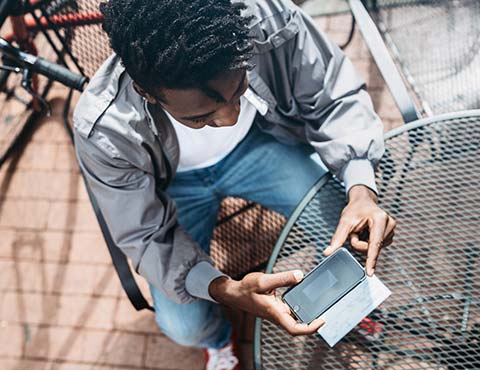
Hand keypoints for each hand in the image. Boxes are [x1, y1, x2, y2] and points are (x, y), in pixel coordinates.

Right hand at [209, 271, 323, 335]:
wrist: (234, 293)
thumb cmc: (246, 288)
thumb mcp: (263, 280)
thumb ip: (282, 278)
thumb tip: (300, 275)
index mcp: (275, 313)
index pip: (295, 329)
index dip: (310, 328)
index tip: (322, 321)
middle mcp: (278, 315)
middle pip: (299, 325)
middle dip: (313, 321)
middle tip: (327, 310)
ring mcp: (277, 312)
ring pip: (296, 318)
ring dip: (308, 314)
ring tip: (321, 304)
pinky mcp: (276, 307)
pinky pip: (291, 310)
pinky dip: (300, 306)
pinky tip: (306, 296)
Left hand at [324, 185, 395, 275]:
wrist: (363, 202)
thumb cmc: (355, 209)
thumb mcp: (344, 221)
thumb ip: (337, 238)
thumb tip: (327, 252)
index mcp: (380, 219)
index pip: (374, 244)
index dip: (371, 260)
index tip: (369, 273)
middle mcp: (390, 224)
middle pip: (371, 248)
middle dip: (359, 243)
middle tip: (356, 230)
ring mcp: (392, 230)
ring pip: (373, 249)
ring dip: (364, 243)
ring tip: (363, 230)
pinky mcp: (390, 235)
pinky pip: (376, 247)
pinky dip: (368, 243)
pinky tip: (367, 233)